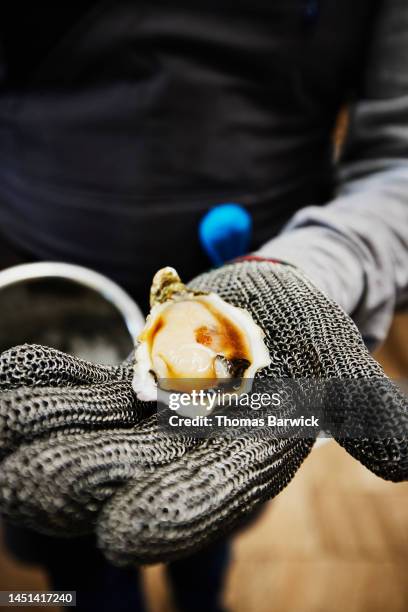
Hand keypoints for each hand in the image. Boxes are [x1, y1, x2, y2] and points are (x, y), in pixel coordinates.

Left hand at [0, 260, 406, 564]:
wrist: (263, 305)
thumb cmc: (308, 333)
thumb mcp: (344, 371)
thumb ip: (371, 414)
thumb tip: (407, 457)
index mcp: (242, 457)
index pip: (209, 496)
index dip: (174, 513)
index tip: (122, 536)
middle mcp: (186, 449)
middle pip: (129, 471)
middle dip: (79, 480)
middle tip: (24, 487)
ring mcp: (145, 417)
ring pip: (90, 432)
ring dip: (42, 434)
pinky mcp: (120, 384)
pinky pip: (77, 386)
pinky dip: (44, 380)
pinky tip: (6, 374)